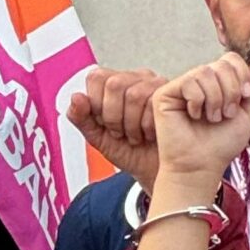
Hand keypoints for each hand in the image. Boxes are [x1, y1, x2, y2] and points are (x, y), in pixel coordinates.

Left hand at [68, 67, 167, 188]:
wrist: (156, 172)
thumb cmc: (131, 153)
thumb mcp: (98, 137)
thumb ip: (81, 117)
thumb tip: (76, 97)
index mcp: (115, 84)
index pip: (97, 77)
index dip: (96, 103)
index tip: (103, 123)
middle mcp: (137, 79)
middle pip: (114, 83)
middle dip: (113, 116)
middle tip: (120, 131)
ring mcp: (157, 85)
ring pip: (134, 94)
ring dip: (131, 123)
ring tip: (136, 135)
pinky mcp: (173, 96)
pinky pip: (153, 104)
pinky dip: (146, 126)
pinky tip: (150, 133)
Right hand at [148, 55, 249, 193]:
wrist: (201, 165)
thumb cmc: (222, 143)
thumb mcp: (248, 113)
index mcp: (217, 83)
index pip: (231, 59)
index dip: (243, 74)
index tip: (246, 96)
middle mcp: (198, 81)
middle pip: (221, 63)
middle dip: (232, 90)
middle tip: (227, 114)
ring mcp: (181, 86)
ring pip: (205, 72)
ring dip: (216, 99)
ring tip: (213, 118)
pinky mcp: (164, 93)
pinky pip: (189, 82)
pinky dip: (199, 102)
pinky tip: (194, 116)